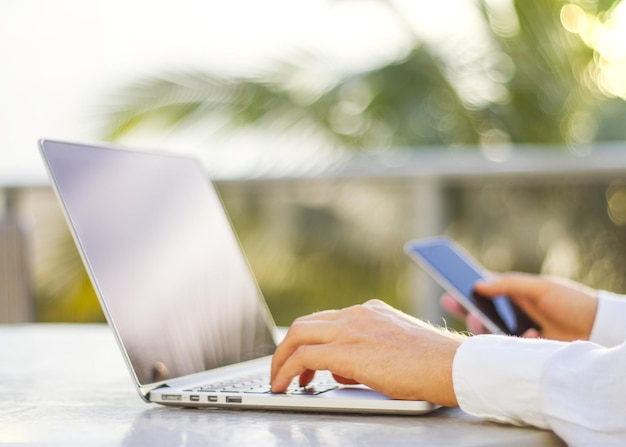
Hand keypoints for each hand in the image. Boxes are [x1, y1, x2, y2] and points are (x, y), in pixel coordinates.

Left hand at [270, 299, 464, 406]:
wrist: (453, 366)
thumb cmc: (432, 364)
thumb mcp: (394, 350)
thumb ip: (365, 353)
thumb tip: (340, 370)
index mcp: (369, 312)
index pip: (326, 321)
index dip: (308, 341)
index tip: (301, 360)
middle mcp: (357, 314)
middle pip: (305, 324)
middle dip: (286, 348)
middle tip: (282, 370)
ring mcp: (351, 329)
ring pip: (298, 335)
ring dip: (282, 359)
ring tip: (279, 381)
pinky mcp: (348, 350)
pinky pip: (304, 356)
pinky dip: (288, 370)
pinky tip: (285, 386)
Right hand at [443, 273, 597, 341]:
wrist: (600, 330)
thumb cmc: (572, 303)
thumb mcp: (541, 288)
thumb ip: (510, 285)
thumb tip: (479, 283)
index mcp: (515, 296)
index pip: (484, 291)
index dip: (464, 289)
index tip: (447, 286)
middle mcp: (513, 315)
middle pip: (480, 313)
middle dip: (463, 308)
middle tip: (448, 300)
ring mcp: (517, 334)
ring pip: (489, 333)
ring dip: (482, 327)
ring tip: (479, 321)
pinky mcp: (524, 351)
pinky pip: (508, 349)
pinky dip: (517, 341)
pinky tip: (532, 334)